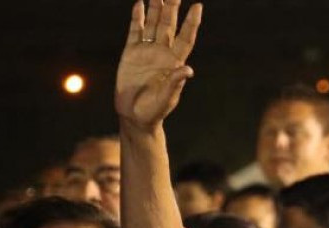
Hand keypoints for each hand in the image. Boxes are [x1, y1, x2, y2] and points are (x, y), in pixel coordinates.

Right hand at [114, 0, 201, 132]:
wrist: (134, 116)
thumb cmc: (154, 111)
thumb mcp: (166, 98)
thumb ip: (175, 83)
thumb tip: (188, 70)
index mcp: (174, 63)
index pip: (186, 38)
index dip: (191, 23)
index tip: (198, 6)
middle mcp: (162, 53)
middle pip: (169, 26)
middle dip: (172, 8)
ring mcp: (147, 51)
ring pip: (153, 24)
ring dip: (156, 8)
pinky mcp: (131, 53)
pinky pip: (135, 31)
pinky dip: (138, 18)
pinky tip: (140, 4)